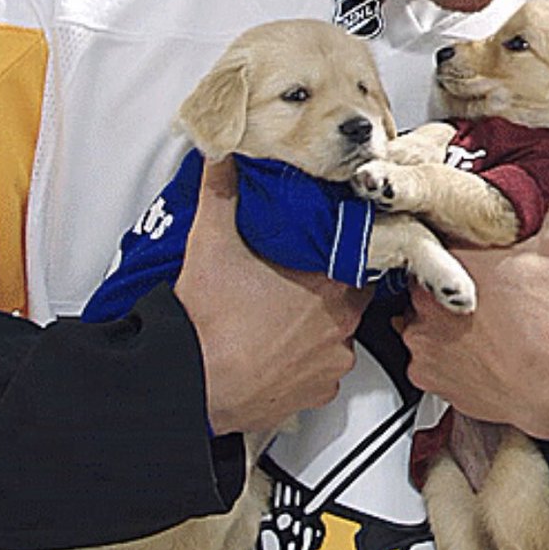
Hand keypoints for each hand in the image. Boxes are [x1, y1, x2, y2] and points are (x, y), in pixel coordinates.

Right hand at [174, 156, 371, 435]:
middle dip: (326, 283)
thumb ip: (222, 189)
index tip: (323, 241)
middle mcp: (339, 324)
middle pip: (350, 292)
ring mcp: (329, 362)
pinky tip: (279, 347)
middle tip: (294, 275)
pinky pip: (323, 370)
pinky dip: (306, 360)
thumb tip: (223, 156)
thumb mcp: (212, 239)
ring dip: (316, 324)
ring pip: (338, 333)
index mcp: (327, 283)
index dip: (341, 245)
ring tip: (281, 313)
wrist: (190, 380)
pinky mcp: (315, 394)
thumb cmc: (207, 321)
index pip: (358, 253)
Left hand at [397, 175, 548, 459]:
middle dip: (441, 281)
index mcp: (453, 260)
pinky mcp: (424, 373)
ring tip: (470, 324)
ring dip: (435, 318)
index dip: (442, 242)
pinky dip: (436, 353)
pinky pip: (418, 355)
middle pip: (420, 277)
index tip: (455, 248)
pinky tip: (463, 349)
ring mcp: (421, 337)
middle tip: (472, 290)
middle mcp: (427, 298)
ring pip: (414, 316)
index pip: (428, 236)